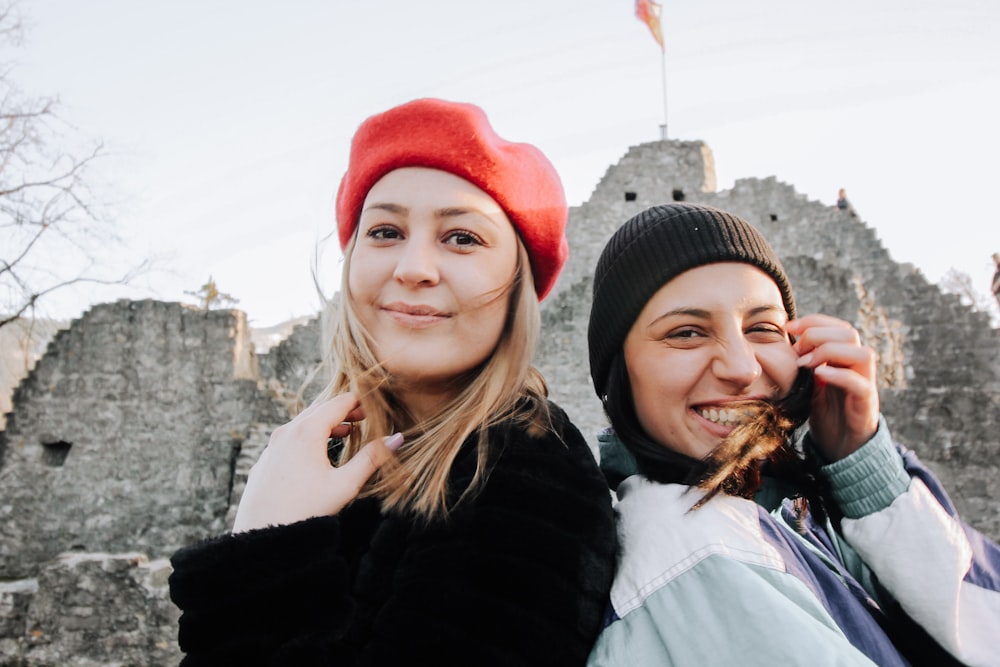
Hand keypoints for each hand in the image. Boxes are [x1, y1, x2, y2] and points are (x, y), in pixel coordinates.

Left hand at [231, 392, 402, 532]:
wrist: (262, 534)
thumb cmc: (306, 510)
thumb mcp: (345, 484)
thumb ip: (372, 458)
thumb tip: (397, 438)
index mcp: (307, 431)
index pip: (338, 402)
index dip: (358, 401)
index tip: (373, 404)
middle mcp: (286, 432)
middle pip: (319, 409)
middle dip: (342, 410)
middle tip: (363, 417)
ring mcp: (272, 446)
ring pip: (301, 423)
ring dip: (324, 423)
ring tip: (343, 433)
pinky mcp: (265, 461)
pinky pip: (288, 439)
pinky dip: (307, 437)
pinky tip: (315, 454)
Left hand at [786, 314, 878, 461]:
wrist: (838, 443)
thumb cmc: (824, 409)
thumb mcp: (810, 381)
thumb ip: (804, 361)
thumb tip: (783, 340)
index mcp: (844, 356)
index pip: (836, 326)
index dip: (813, 321)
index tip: (788, 327)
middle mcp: (858, 365)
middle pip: (849, 333)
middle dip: (818, 335)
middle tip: (796, 350)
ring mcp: (864, 383)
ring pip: (862, 353)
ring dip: (829, 352)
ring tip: (805, 364)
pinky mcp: (865, 403)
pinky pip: (859, 383)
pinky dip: (839, 374)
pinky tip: (819, 374)